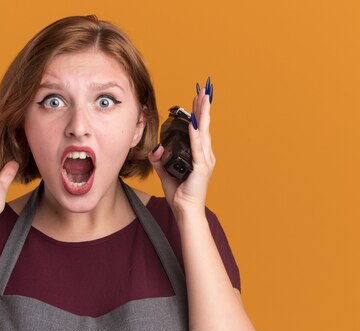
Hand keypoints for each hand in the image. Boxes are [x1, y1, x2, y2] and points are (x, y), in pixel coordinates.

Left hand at [148, 78, 215, 215]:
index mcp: (199, 156)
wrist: (186, 211)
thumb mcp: (166, 173)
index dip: (198, 113)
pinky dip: (195, 135)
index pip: (199, 129)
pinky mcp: (201, 168)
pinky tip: (193, 124)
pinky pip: (197, 148)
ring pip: (203, 132)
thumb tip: (155, 149)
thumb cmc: (180, 195)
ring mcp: (205, 161)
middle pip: (204, 126)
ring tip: (203, 99)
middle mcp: (205, 156)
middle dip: (203, 107)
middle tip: (203, 90)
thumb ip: (160, 160)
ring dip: (202, 115)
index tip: (197, 98)